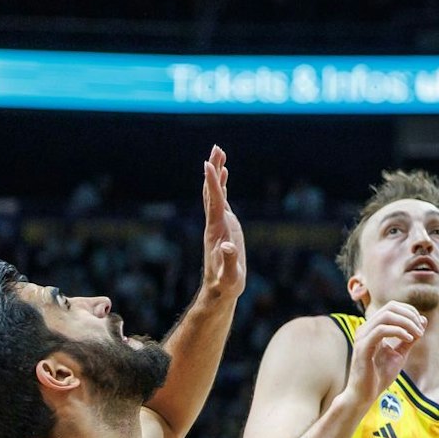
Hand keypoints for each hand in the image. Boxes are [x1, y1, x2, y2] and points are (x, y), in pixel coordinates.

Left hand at [199, 145, 244, 303]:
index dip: (212, 183)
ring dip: (217, 172)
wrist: (220, 289)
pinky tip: (224, 173)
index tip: (209, 164)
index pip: (214, 202)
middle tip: (216, 148)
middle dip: (213, 170)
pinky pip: (221, 200)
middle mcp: (215, 223)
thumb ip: (228, 262)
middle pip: (212, 191)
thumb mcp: (229, 277)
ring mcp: (219, 223)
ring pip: (215, 193)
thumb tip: (227, 247)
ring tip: (220, 153)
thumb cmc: (226, 284)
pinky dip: (222, 184)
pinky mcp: (225, 225)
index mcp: (216, 231)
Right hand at [339, 302, 425, 407]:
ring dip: (406, 322)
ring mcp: (362, 337)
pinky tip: (409, 339)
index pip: (392, 307)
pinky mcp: (362, 347)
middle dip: (410, 315)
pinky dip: (399, 332)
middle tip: (420, 329)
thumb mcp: (400, 354)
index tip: (421, 325)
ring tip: (417, 334)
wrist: (364, 395)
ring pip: (386, 316)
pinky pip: (381, 330)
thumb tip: (423, 320)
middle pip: (390, 307)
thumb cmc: (379, 376)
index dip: (410, 311)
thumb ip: (410, 338)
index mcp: (372, 329)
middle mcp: (365, 329)